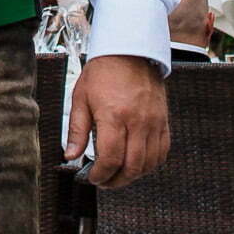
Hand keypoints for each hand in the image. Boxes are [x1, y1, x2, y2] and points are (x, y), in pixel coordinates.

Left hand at [63, 54, 169, 188]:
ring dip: (133, 176)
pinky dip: (150, 164)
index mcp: (113, 116)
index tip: (92, 177)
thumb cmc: (102, 73)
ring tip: (119, 175)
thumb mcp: (81, 99)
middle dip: (116, 181)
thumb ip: (76, 130)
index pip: (110, 159)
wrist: (130, 51)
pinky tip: (138, 164)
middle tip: (104, 181)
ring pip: (148, 163)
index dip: (100, 175)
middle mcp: (137, 121)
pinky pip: (162, 151)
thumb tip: (70, 156)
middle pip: (131, 166)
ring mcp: (153, 122)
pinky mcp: (163, 121)